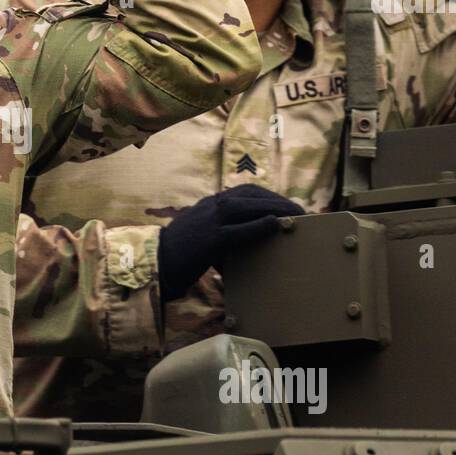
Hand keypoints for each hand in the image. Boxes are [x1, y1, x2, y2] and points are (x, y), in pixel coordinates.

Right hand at [157, 185, 303, 301]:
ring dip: (275, 209)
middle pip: (251, 194)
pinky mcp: (210, 239)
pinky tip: (274, 226)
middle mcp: (211, 206)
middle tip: (300, 211)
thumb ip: (225, 232)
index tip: (286, 205)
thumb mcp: (203, 235)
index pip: (245, 191)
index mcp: (210, 204)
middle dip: (278, 200)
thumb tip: (252, 242)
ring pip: (247, 206)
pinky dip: (258, 226)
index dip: (269, 196)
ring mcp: (210, 221)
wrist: (155, 262)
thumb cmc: (180, 253)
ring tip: (295, 217)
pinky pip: (238, 229)